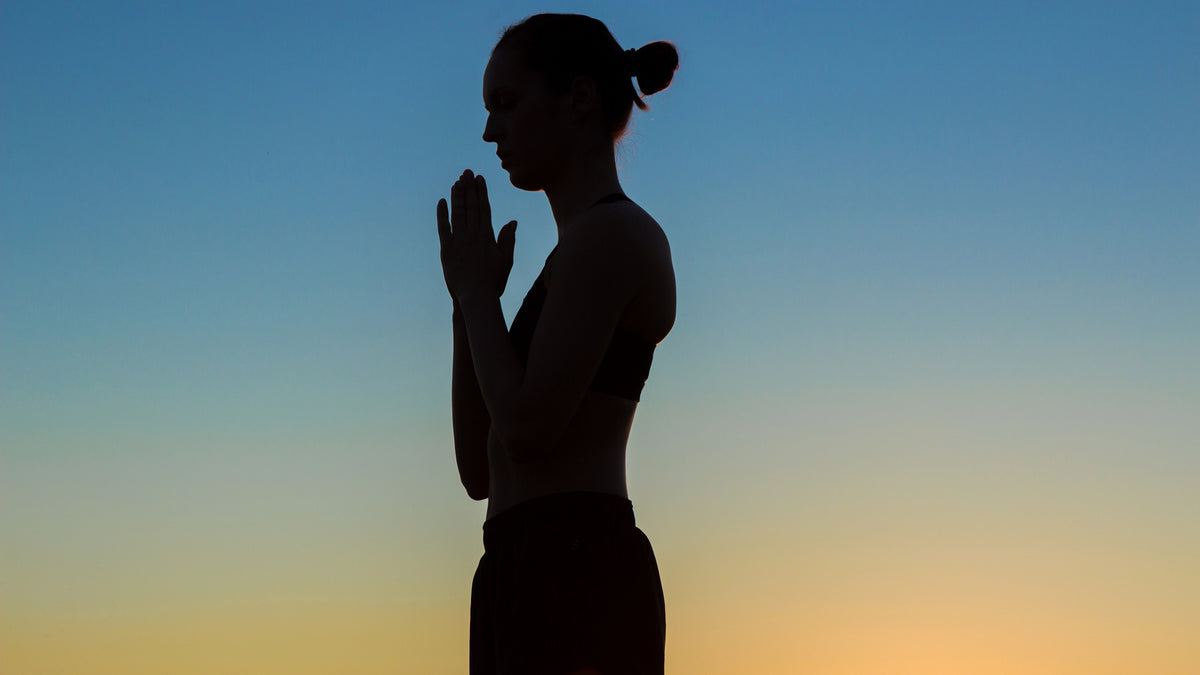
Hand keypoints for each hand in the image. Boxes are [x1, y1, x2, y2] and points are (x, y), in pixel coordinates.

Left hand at [437, 169, 516, 302]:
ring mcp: (458, 241)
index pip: (484, 208)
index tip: (479, 178)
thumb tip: (513, 221)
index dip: (481, 192)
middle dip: (469, 188)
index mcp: (488, 237)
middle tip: (466, 172)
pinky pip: (443, 228)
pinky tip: (442, 202)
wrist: (476, 298)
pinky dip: (442, 214)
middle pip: (470, 206)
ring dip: (457, 196)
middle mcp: (473, 235)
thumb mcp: (506, 260)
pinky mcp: (446, 250)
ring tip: (456, 181)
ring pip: (457, 213)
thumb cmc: (494, 282)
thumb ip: (508, 239)